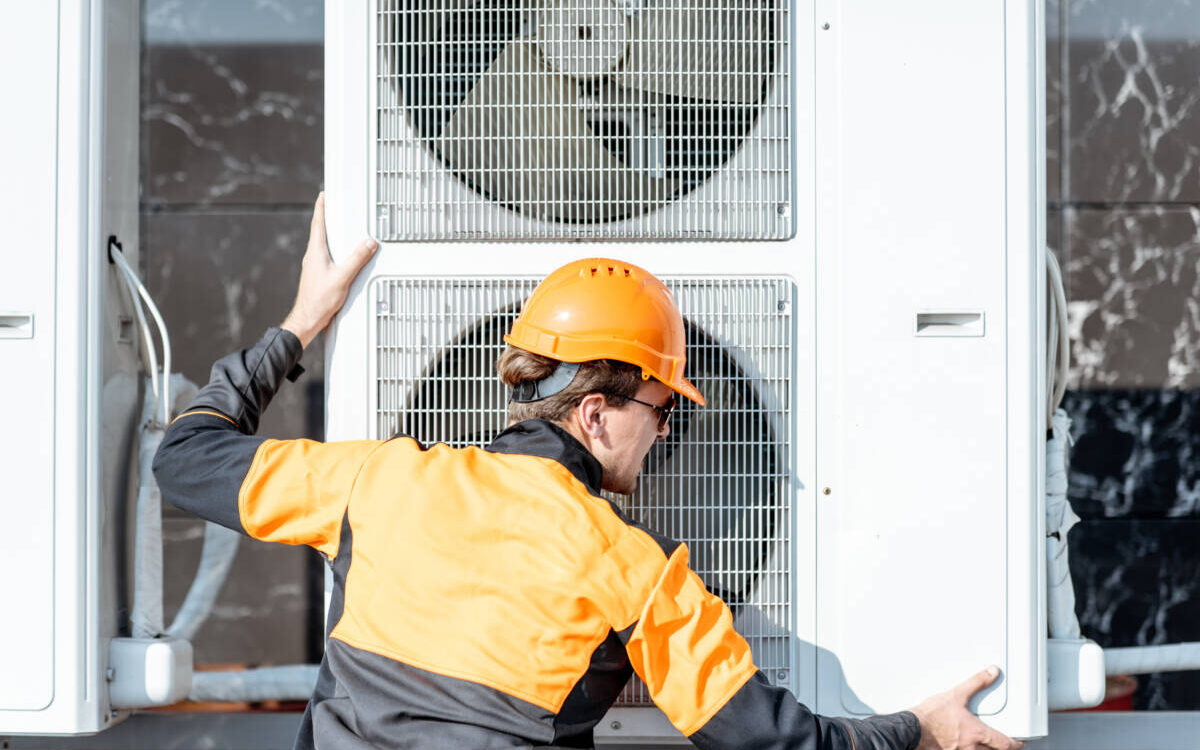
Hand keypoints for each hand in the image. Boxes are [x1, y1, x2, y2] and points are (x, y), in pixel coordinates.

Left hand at [281, 193, 378, 347]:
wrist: (307, 319)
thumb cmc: (319, 300)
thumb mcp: (343, 278)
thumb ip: (356, 259)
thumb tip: (368, 243)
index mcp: (316, 252)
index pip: (318, 223)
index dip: (321, 207)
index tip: (324, 195)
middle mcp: (313, 257)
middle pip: (319, 231)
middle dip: (327, 217)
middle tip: (333, 206)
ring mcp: (314, 266)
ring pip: (322, 244)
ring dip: (330, 234)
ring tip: (339, 227)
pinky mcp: (317, 276)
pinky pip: (326, 256)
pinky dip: (333, 249)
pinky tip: (341, 256)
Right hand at [909, 666, 1023, 749]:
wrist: (912, 729)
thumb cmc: (931, 716)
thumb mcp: (955, 695)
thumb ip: (976, 683)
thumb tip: (991, 673)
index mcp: (977, 733)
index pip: (1005, 744)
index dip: (1016, 743)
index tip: (1019, 740)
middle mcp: (972, 747)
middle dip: (1004, 749)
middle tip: (1007, 743)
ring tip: (987, 744)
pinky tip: (966, 745)